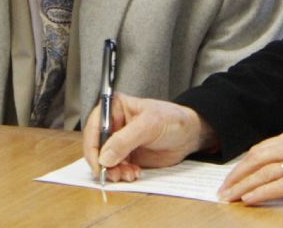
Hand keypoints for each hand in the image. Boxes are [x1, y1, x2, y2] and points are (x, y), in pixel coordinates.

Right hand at [82, 92, 215, 181]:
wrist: (189, 134)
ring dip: (114, 171)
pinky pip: (116, 168)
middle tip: (114, 174)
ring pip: (105, 160)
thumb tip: (104, 157)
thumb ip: (125, 140)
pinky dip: (122, 173)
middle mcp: (113, 124)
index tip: (98, 164)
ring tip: (128, 175)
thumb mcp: (149, 125)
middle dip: (104, 163)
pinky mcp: (126, 155)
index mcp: (115, 108)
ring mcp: (119, 141)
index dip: (93, 146)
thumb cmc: (172, 119)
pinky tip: (134, 173)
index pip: (94, 127)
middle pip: (97, 146)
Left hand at [218, 127, 282, 204]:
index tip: (231, 176)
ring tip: (229, 197)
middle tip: (223, 189)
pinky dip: (260, 193)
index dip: (243, 164)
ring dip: (242, 186)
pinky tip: (249, 199)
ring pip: (263, 172)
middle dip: (236, 175)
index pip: (261, 148)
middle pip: (257, 158)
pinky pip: (279, 186)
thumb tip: (270, 167)